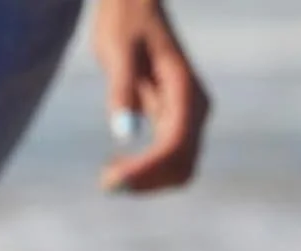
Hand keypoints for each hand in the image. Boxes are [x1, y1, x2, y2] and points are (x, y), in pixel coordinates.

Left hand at [92, 0, 209, 192]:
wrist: (133, 4)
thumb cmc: (124, 21)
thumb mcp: (118, 49)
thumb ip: (122, 89)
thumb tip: (125, 132)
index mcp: (185, 89)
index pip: (174, 145)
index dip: (145, 170)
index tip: (109, 178)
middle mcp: (194, 108)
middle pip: (182, 167)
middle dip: (147, 182)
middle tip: (106, 180)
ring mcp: (187, 118)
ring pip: (178, 171)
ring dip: (146, 183)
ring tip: (108, 176)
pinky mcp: (173, 124)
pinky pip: (167, 163)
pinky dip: (144, 175)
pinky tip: (115, 166)